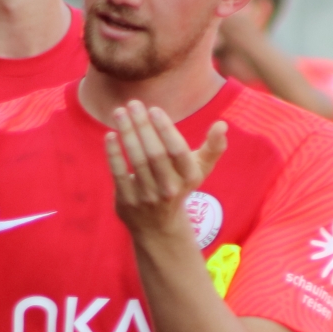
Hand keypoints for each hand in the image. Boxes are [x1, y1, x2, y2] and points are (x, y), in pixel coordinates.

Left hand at [104, 100, 227, 239]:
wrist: (159, 228)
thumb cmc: (180, 186)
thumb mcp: (200, 169)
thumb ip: (213, 147)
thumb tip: (222, 124)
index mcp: (189, 178)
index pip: (177, 150)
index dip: (165, 129)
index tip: (153, 109)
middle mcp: (169, 189)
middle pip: (154, 153)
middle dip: (142, 126)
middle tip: (133, 103)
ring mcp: (147, 196)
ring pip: (136, 160)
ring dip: (127, 133)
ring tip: (119, 112)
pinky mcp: (127, 201)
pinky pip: (118, 174)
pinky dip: (114, 153)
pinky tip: (111, 135)